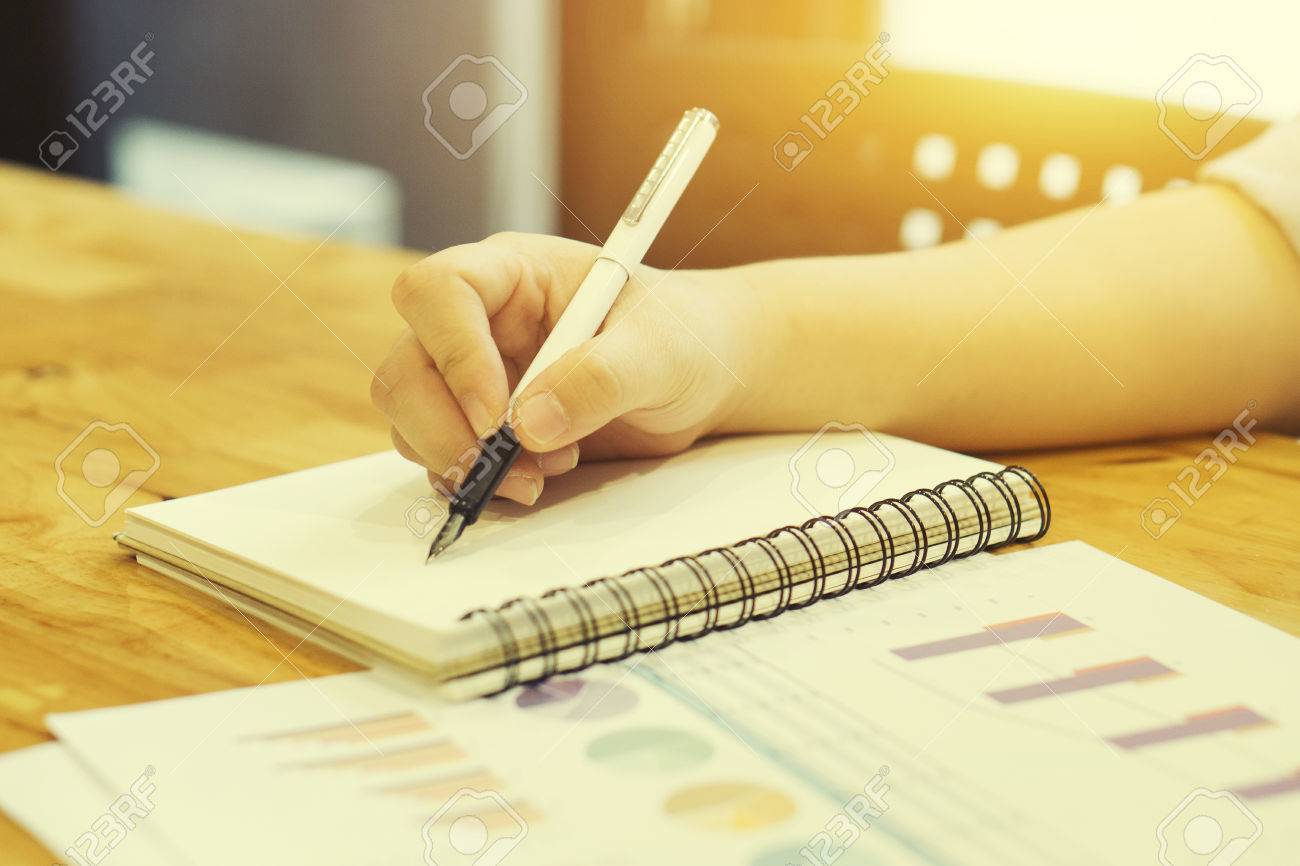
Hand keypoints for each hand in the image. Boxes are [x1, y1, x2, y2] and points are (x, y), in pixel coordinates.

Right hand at [372, 232, 752, 504]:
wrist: (700, 377)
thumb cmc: (684, 336)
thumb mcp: (661, 350)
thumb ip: (602, 378)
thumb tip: (530, 424)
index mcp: (513, 274)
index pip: (439, 291)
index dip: (455, 354)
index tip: (498, 415)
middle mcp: (478, 322)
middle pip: (406, 368)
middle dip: (443, 429)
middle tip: (504, 466)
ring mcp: (472, 377)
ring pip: (410, 419)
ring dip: (462, 462)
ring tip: (541, 473)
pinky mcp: (481, 426)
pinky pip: (441, 458)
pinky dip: (476, 483)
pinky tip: (536, 482)